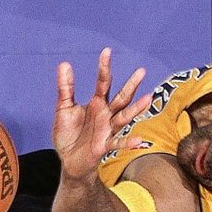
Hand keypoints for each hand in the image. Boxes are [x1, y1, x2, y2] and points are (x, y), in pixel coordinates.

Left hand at [54, 48, 151, 181]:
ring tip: (148, 98)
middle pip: (121, 97)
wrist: (68, 161)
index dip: (104, 67)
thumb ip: (66, 88)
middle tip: (142, 71)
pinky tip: (139, 141)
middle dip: (131, 85)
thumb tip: (65, 64)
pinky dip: (128, 142)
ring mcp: (108, 129)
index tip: (107, 51)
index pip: (104, 83)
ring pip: (124, 116)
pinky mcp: (104, 145)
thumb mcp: (64, 108)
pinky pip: (118, 143)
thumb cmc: (69, 134)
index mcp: (97, 103)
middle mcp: (106, 114)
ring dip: (136, 108)